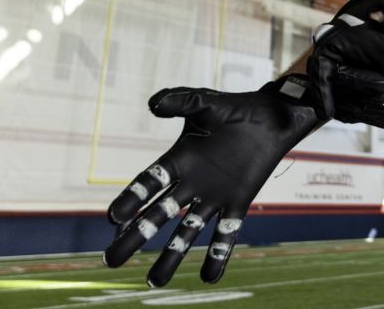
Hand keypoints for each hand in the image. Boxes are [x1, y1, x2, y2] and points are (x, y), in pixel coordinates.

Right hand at [103, 82, 320, 285]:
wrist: (272, 117)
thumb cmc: (236, 109)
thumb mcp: (205, 102)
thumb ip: (180, 100)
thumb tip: (152, 104)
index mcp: (178, 160)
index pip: (148, 184)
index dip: (131, 200)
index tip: (114, 218)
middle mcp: (191, 183)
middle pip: (157, 215)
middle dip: (135, 237)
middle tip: (111, 260)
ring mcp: (214, 197)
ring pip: (187, 232)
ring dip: (171, 256)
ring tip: (155, 282)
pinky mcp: (238, 204)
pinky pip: (225, 233)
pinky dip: (218, 255)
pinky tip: (208, 277)